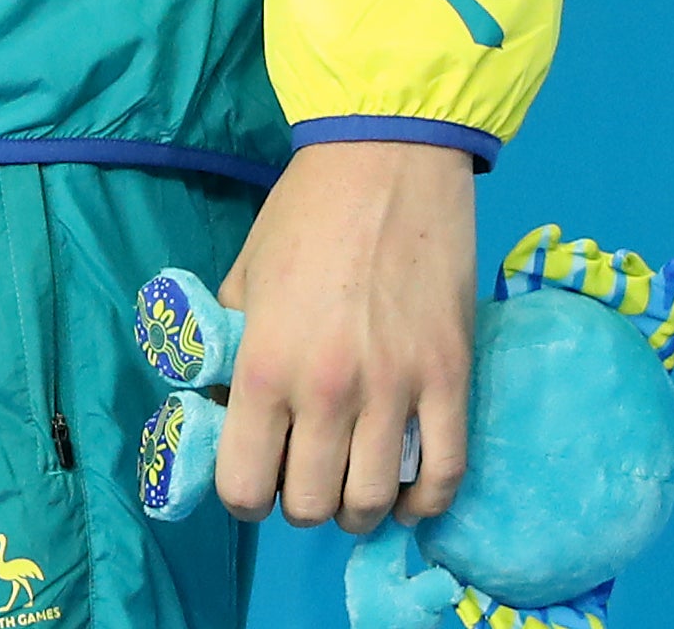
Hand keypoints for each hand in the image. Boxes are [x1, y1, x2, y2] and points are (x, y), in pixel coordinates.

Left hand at [215, 140, 478, 527]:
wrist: (385, 164)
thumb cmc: (303, 219)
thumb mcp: (241, 281)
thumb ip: (228, 354)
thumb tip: (222, 415)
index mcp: (266, 365)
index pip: (243, 482)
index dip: (242, 496)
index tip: (250, 482)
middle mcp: (329, 390)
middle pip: (310, 503)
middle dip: (298, 502)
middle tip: (302, 476)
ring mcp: (396, 389)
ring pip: (375, 501)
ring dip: (357, 510)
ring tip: (350, 488)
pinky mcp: (451, 380)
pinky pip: (446, 474)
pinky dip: (425, 503)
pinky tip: (407, 498)